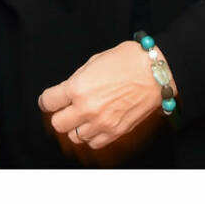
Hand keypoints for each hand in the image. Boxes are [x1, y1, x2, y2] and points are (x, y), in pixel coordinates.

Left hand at [38, 41, 163, 150]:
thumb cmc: (129, 60)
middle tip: (67, 108)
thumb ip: (78, 78)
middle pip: (58, 123)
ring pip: (74, 136)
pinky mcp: (115, 132)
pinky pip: (93, 143)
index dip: (48, 99)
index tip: (51, 99)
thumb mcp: (95, 60)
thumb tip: (69, 90)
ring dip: (76, 126)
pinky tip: (96, 125)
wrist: (156, 72)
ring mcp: (101, 122)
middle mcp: (86, 108)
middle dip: (60, 114)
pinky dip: (92, 136)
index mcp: (78, 87)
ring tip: (84, 116)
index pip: (49, 102)